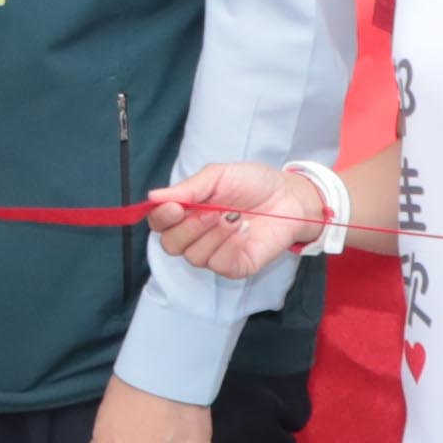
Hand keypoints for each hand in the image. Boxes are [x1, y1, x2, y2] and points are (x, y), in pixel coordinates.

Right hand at [155, 159, 335, 278]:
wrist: (289, 197)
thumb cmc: (254, 184)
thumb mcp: (218, 176)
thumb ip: (188, 189)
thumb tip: (153, 197)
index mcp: (187, 212)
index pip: (159, 223)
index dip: (161, 218)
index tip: (175, 208)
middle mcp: (196, 236)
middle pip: (171, 245)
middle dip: (190, 228)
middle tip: (214, 210)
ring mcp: (214, 253)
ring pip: (195, 256)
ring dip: (214, 235)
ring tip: (235, 217)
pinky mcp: (234, 267)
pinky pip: (219, 264)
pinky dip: (231, 246)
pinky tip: (245, 231)